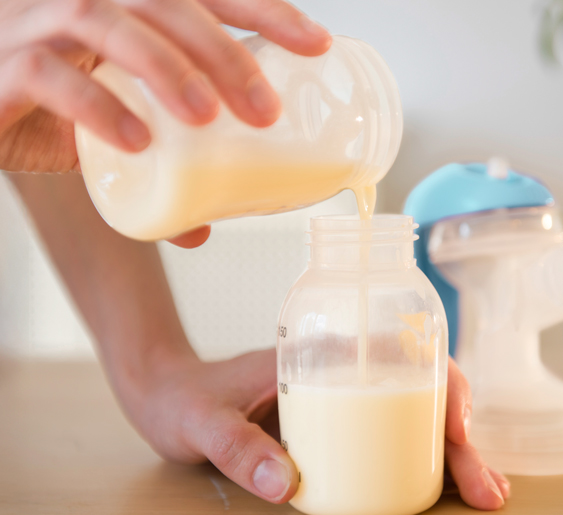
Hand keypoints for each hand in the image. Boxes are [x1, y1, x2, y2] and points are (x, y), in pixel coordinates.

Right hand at [0, 0, 331, 246]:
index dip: (266, 12)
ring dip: (167, 69)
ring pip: (109, 24)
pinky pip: (52, 75)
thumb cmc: (49, 107)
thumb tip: (205, 230)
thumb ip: (159, 173)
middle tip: (266, 112)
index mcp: (131, 10)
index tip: (317, 46)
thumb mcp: (116, 132)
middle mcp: (90, 3)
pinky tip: (136, 140)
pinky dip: (96, 105)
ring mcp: (43, 25)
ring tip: (208, 119)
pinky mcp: (7, 66)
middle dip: (226, 54)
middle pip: (169, 6)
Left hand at [125, 348, 508, 508]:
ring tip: (483, 492)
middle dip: (463, 436)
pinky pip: (395, 431)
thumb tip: (284, 484)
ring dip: (456, 450)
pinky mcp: (338, 419)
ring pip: (416, 412)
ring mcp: (344, 394)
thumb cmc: (185, 398)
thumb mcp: (203, 423)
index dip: (443, 387)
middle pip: (422, 390)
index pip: (402, 354)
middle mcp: (343, 367)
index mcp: (322, 353)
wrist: (168, 392)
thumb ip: (237, 448)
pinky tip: (448, 484)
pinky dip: (429, 455)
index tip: (458, 429)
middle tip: (487, 488)